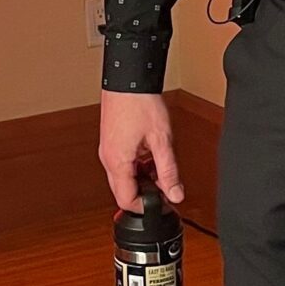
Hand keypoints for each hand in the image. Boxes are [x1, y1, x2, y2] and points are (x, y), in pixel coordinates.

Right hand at [98, 90, 183, 210]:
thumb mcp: (161, 140)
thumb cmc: (140, 102)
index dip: (146, 207)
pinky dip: (137, 166)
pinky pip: (123, 164)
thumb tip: (176, 194)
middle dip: (146, 193)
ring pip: (124, 178)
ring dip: (143, 178)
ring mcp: (108, 150)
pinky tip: (151, 154)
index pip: (127, 201)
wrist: (128, 78)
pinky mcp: (111, 142)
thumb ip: (169, 171)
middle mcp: (108, 159)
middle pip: (124, 191)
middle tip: (166, 185)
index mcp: (117, 162)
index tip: (163, 203)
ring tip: (161, 164)